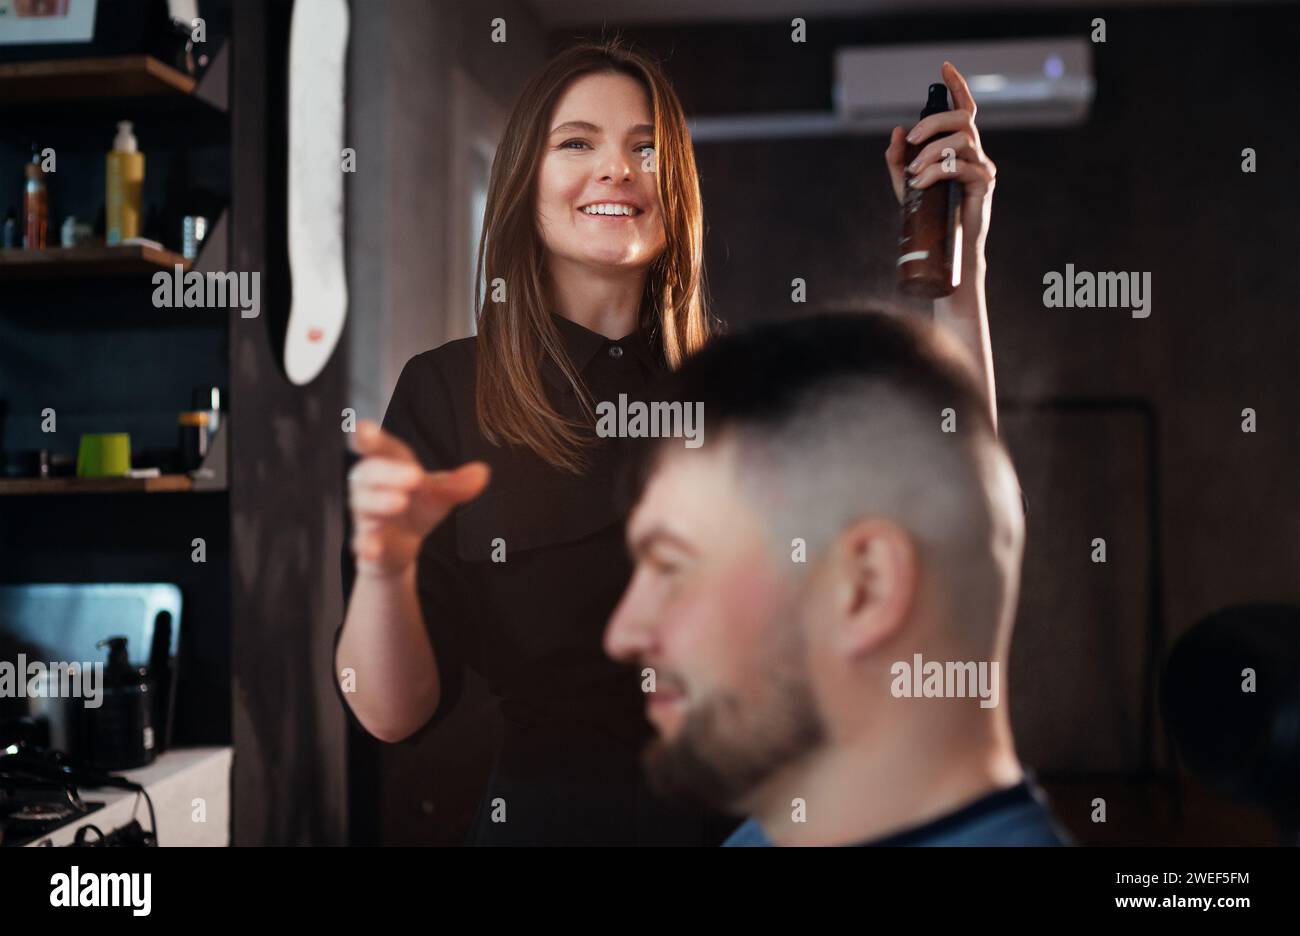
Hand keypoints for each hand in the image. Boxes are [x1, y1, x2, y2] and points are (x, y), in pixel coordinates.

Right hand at [347, 420, 489, 575]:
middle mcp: (370, 486)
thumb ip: (458, 483)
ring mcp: (367, 515)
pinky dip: (367, 545)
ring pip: (364, 504)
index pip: (379, 447)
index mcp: (389, 464)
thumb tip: (482, 473)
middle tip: (415, 476)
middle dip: (389, 472)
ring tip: (400, 501)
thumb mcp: (440, 492)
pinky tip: (372, 548)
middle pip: (369, 473)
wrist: (402, 545)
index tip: (365, 428)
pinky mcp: (367, 543)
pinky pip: (362, 542)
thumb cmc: (416, 506)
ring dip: (380, 502)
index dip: (370, 437)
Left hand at [884, 60, 996, 265]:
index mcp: (959, 147)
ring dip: (931, 151)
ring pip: (961, 140)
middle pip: (963, 118)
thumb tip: (896, 130)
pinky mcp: (984, 184)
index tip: (944, 66)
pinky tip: (922, 182)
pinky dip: (937, 171)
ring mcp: (983, 166)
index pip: (964, 109)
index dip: (957, 86)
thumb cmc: (930, 215)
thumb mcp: (907, 184)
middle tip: (911, 140)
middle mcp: (975, 152)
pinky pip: (961, 166)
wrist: (949, 248)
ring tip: (914, 172)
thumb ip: (899, 159)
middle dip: (933, 122)